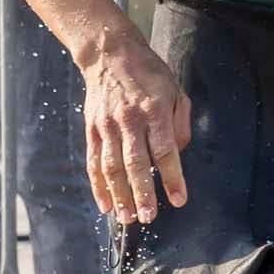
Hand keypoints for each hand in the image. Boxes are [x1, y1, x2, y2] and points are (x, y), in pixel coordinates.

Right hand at [75, 20, 190, 225]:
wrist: (110, 55)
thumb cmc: (150, 75)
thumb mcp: (177, 91)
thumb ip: (181, 123)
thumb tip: (178, 152)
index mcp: (155, 111)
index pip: (165, 151)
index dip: (172, 177)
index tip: (179, 199)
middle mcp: (129, 120)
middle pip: (135, 163)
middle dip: (142, 193)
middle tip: (148, 217)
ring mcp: (107, 126)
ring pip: (111, 167)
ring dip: (119, 195)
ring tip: (127, 218)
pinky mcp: (92, 130)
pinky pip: (94, 162)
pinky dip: (98, 185)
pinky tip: (105, 204)